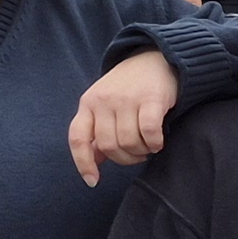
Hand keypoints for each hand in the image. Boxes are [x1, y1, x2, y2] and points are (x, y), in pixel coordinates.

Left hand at [66, 50, 184, 181]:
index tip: (93, 181)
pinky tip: (159, 141)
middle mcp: (104, 101)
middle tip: (137, 155)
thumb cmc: (130, 86)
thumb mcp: (106, 104)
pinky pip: (149, 132)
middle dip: (125, 158)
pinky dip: (155, 143)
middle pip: (108, 146)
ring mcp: (126, 99)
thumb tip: (94, 160)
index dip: (83, 163)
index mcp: (88, 103)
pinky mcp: (150, 98)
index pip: (78, 138)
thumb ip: (98, 130)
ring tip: (149, 147)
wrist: (156, 57)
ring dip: (142, 152)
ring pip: (129, 142)